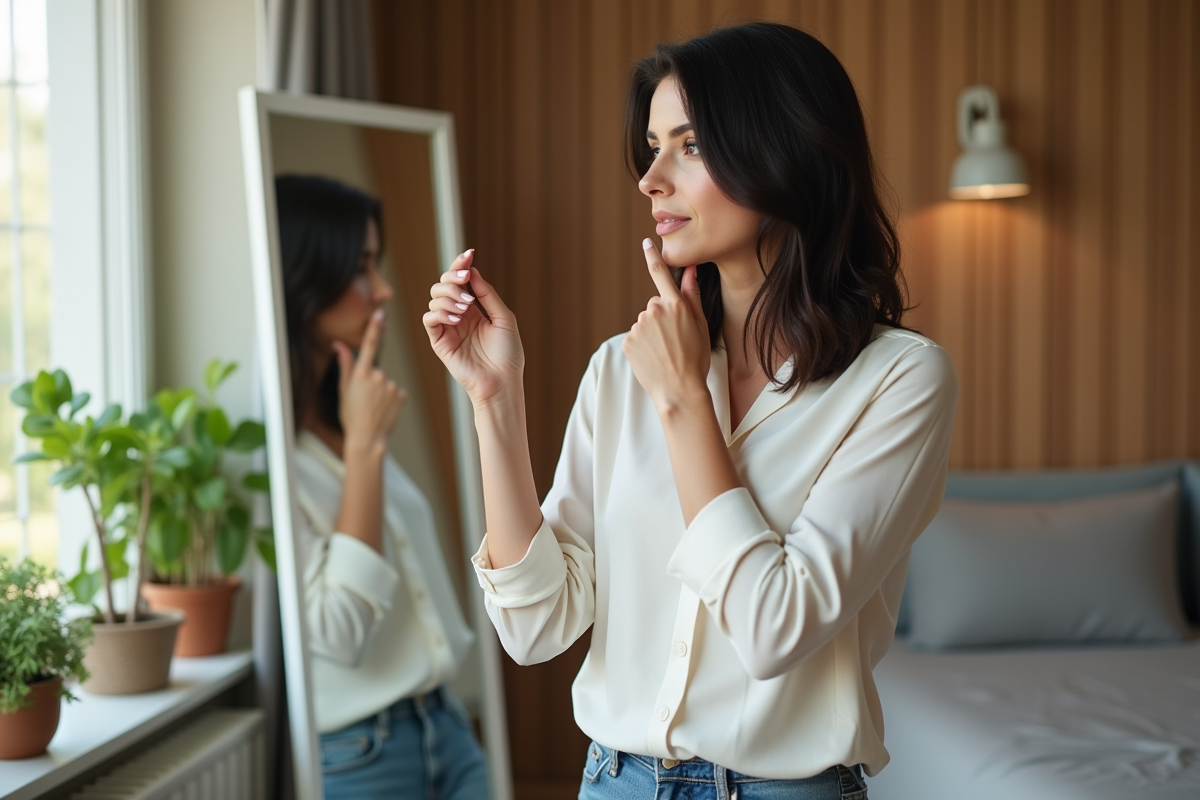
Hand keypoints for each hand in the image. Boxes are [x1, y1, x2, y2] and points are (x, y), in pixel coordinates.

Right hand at [333, 309, 406, 452]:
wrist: (367, 438)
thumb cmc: (350, 415)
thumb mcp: (343, 389)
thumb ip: (344, 364)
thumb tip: (338, 345)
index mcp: (361, 373)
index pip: (369, 345)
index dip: (375, 328)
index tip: (380, 313)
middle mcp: (378, 376)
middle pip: (376, 370)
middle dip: (371, 381)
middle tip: (364, 398)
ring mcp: (391, 385)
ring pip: (386, 382)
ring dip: (381, 391)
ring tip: (373, 406)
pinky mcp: (401, 394)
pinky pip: (395, 391)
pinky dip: (390, 398)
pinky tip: (383, 409)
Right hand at [424, 250, 524, 406]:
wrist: (502, 382)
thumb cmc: (508, 355)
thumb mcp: (504, 318)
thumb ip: (488, 294)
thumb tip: (473, 272)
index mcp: (475, 309)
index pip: (461, 282)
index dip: (461, 266)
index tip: (469, 255)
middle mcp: (459, 316)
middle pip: (443, 285)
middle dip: (453, 278)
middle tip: (466, 282)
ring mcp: (448, 328)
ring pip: (434, 298)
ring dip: (449, 296)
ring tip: (466, 307)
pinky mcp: (439, 341)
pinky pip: (429, 318)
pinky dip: (440, 312)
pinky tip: (456, 318)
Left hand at [622, 238, 710, 414]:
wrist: (679, 390)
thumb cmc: (695, 359)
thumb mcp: (700, 325)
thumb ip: (692, 295)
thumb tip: (691, 269)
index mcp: (675, 305)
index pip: (661, 274)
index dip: (652, 256)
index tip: (646, 243)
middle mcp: (655, 311)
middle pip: (655, 306)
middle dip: (662, 318)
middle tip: (674, 340)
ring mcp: (639, 326)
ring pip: (645, 323)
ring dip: (652, 334)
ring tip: (664, 352)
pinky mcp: (628, 341)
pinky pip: (635, 338)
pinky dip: (642, 346)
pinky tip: (653, 358)